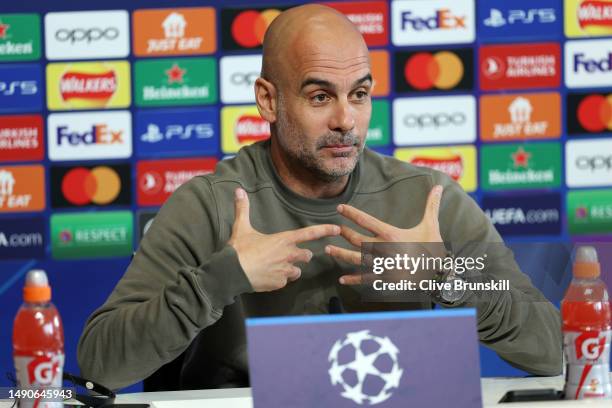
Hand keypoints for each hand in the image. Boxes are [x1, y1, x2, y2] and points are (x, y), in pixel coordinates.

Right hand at [228, 188, 340, 291]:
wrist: (231, 273)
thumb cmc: (239, 250)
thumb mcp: (241, 227)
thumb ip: (243, 209)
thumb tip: (238, 191)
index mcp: (283, 240)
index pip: (309, 233)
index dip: (325, 230)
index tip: (337, 229)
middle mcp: (288, 255)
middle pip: (306, 255)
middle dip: (303, 255)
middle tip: (292, 254)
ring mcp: (285, 271)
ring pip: (297, 271)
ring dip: (292, 269)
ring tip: (279, 266)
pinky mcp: (279, 284)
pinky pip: (285, 282)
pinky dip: (280, 279)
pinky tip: (269, 276)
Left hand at [325, 185, 443, 284]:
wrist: (440, 274)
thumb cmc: (434, 248)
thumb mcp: (432, 225)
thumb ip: (432, 205)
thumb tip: (440, 186)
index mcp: (392, 235)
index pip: (367, 221)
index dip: (352, 213)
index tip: (340, 208)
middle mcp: (384, 249)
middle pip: (358, 240)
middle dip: (345, 233)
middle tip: (334, 229)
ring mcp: (383, 265)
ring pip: (357, 259)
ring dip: (341, 254)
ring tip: (328, 249)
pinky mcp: (385, 279)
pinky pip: (366, 279)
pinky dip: (354, 279)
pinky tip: (342, 279)